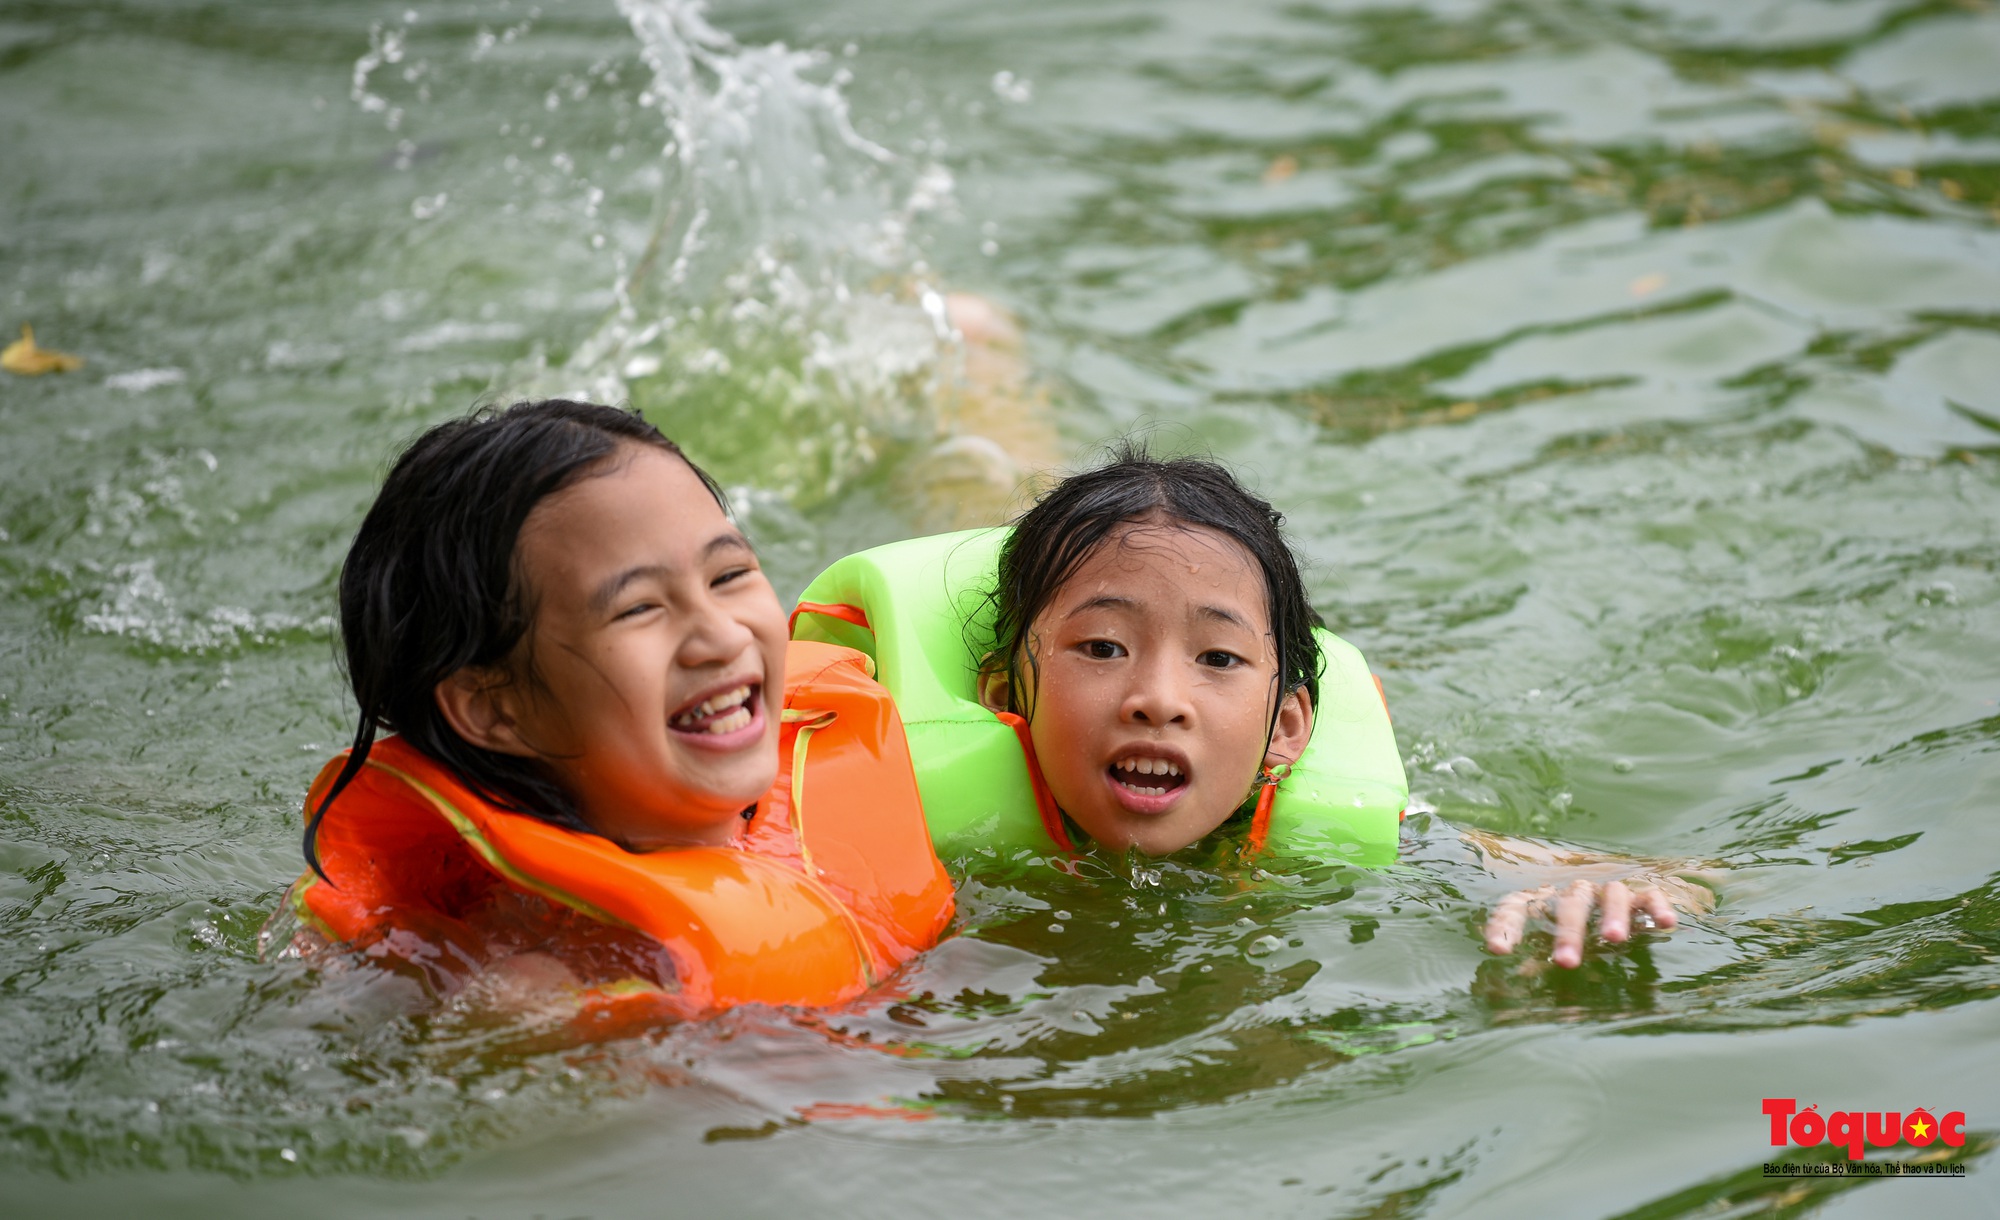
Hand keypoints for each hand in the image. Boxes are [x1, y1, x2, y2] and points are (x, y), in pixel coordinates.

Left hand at [1484, 878, 1679, 967]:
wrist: (1605, 884)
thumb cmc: (1565, 923)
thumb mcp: (1545, 940)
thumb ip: (1529, 962)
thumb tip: (1502, 990)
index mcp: (1543, 899)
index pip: (1518, 906)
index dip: (1506, 926)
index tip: (1497, 950)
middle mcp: (1575, 891)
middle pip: (1570, 904)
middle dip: (1568, 933)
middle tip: (1566, 963)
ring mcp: (1608, 891)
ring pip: (1611, 895)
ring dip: (1612, 916)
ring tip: (1615, 940)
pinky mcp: (1639, 893)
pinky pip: (1648, 894)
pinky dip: (1657, 906)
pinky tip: (1666, 924)